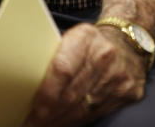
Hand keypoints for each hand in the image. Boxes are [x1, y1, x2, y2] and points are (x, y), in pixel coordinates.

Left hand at [24, 23, 146, 126]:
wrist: (128, 43)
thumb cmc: (90, 43)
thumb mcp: (71, 38)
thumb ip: (53, 57)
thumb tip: (26, 85)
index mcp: (85, 37)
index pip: (61, 70)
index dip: (45, 95)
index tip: (32, 110)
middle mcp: (105, 55)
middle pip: (70, 95)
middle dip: (48, 114)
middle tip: (31, 124)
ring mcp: (119, 76)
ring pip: (82, 109)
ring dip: (60, 121)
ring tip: (43, 125)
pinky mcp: (128, 92)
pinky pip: (96, 114)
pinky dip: (77, 121)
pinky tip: (64, 122)